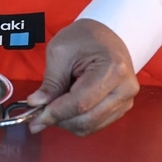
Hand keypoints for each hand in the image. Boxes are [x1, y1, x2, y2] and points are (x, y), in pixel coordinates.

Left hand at [24, 19, 138, 135]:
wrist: (107, 34)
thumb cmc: (84, 38)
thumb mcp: (60, 52)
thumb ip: (50, 82)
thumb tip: (36, 105)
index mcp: (112, 69)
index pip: (81, 103)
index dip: (55, 113)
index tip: (34, 119)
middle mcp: (124, 89)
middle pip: (86, 119)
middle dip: (59, 119)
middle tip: (38, 115)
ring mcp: (126, 100)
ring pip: (90, 126)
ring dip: (67, 122)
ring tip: (53, 107)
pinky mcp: (121, 108)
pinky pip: (95, 124)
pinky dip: (77, 121)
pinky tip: (66, 108)